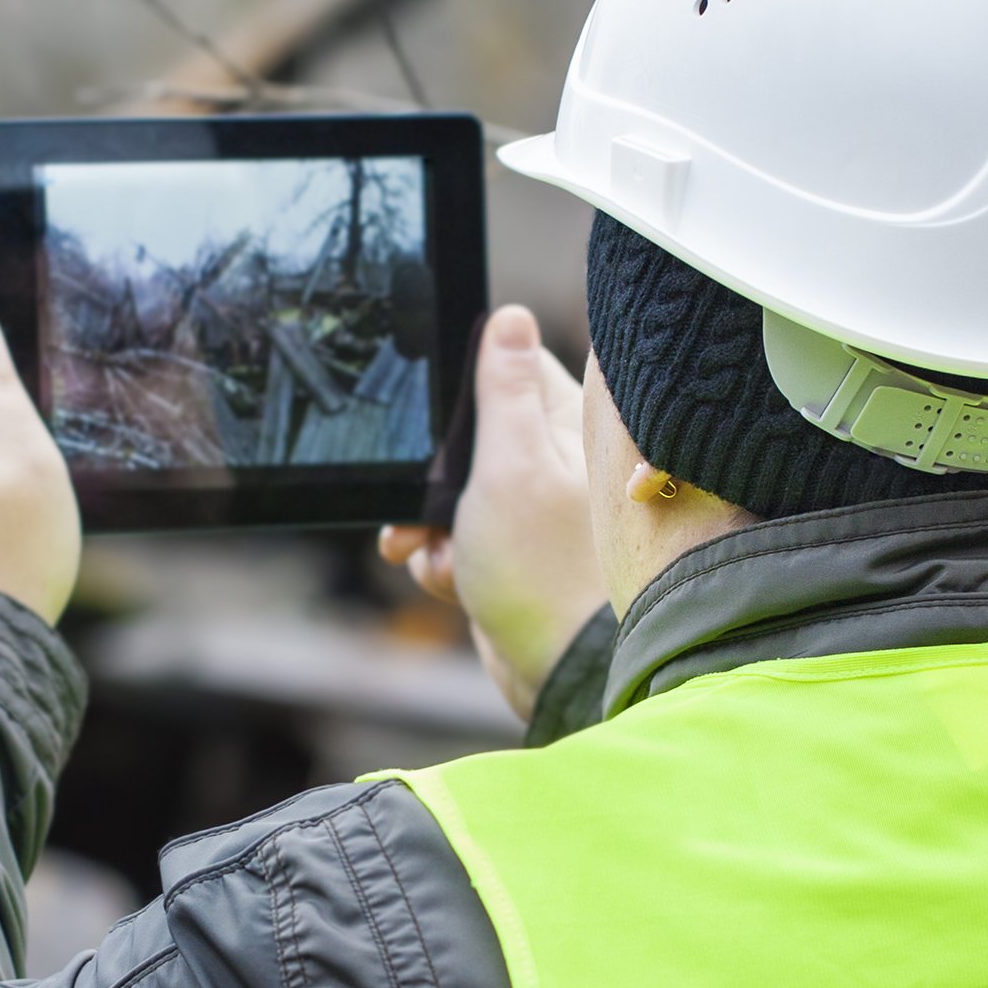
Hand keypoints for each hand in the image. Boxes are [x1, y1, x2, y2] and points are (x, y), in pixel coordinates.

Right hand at [378, 305, 598, 717]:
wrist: (562, 672)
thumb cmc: (543, 569)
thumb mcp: (510, 463)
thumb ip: (504, 389)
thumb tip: (508, 315)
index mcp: (566, 424)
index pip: (512, 367)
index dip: (466, 392)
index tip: (442, 424)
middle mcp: (555, 462)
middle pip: (473, 433)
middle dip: (436, 472)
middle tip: (421, 502)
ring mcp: (536, 512)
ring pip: (459, 491)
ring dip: (432, 522)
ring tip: (432, 549)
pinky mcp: (517, 557)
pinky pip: (462, 539)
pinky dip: (447, 558)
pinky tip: (450, 580)